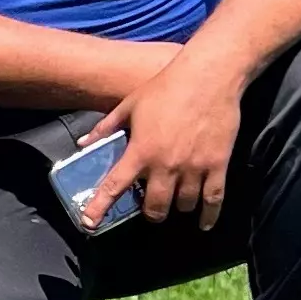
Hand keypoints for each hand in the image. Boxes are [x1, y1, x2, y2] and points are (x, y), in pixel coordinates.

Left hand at [81, 40, 241, 230]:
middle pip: (155, 208)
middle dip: (150, 213)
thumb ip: (106, 127)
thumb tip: (83, 142)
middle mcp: (165, 165)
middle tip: (149, 208)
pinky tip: (204, 223)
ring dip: (177, 208)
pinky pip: (214, 200)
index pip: (115, 186)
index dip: (99, 208)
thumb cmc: (167, 87)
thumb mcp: (130, 104)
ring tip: (175, 203)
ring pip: (183, 206)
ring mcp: (193, 167)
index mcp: (141, 151)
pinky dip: (209, 216)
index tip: (89, 223)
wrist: (209, 76)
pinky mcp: (217, 165)